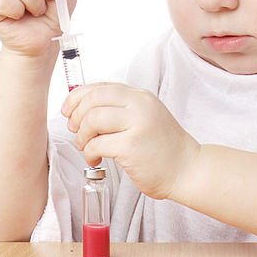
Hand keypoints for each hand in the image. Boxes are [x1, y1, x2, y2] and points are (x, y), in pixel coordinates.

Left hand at [62, 82, 200, 200]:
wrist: (187, 169)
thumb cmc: (162, 147)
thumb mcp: (145, 117)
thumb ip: (120, 109)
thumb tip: (82, 109)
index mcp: (140, 96)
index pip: (100, 87)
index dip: (77, 98)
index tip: (69, 111)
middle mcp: (139, 105)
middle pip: (92, 100)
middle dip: (76, 117)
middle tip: (76, 132)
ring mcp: (137, 124)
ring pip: (91, 120)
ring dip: (81, 136)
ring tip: (87, 147)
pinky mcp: (131, 146)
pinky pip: (96, 145)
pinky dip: (89, 153)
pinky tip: (96, 159)